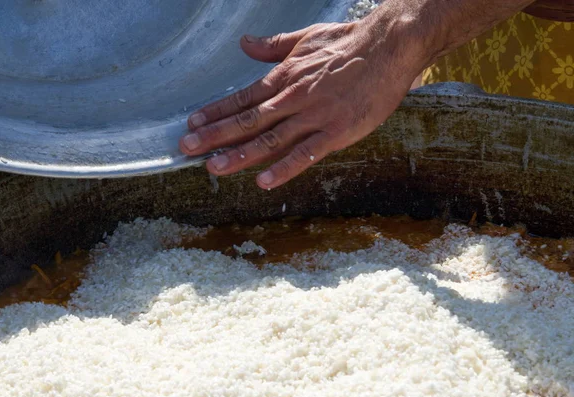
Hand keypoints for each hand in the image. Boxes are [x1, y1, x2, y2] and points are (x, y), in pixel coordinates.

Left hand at [179, 19, 422, 188]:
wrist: (388, 47)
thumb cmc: (347, 43)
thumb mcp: (305, 38)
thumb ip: (273, 46)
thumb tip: (244, 43)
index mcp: (284, 78)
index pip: (242, 99)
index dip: (215, 112)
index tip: (192, 123)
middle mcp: (292, 98)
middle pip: (247, 121)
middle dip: (214, 135)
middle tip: (186, 148)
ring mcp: (313, 116)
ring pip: (270, 140)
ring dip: (240, 154)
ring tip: (213, 167)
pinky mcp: (336, 132)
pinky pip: (306, 154)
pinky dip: (284, 169)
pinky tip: (263, 181)